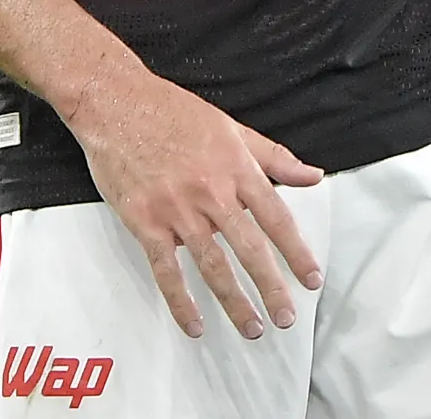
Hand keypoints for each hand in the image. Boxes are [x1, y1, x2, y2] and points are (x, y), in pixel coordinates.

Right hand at [64, 62, 322, 340]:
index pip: (276, 218)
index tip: (312, 279)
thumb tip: (313, 175)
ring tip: (253, 328)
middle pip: (249, 248)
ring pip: (213, 265)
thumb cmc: (173, 113)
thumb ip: (274, 157)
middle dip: (271, 287)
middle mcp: (211, 192)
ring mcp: (177, 210)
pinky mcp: (145, 222)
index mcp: (236, 168)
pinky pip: (166, 270)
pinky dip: (181, 301)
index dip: (296, 252)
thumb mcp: (232, 128)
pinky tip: (195, 324)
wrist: (117, 103)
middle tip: (286, 317)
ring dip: (235, 301)